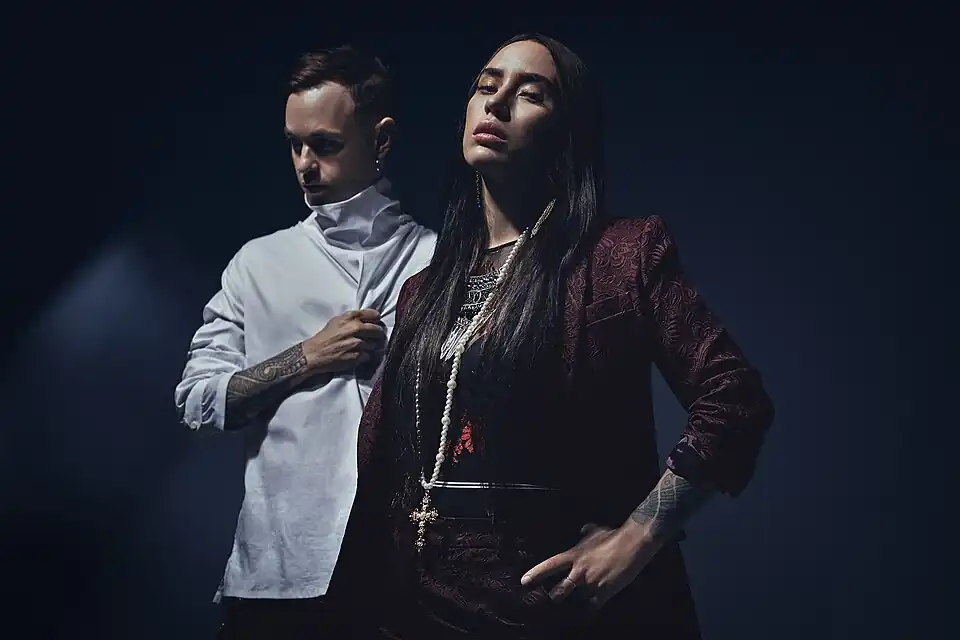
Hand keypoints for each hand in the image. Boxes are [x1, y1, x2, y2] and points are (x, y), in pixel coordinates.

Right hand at [303, 309, 385, 373]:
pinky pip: (369, 356)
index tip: (374, 325)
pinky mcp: (357, 356)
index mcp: (351, 317)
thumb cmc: (325, 337)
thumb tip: (369, 320)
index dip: (376, 321)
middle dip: (377, 335)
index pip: (375, 315)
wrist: (314, 354)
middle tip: (372, 338)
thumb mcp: (337, 321)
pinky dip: (364, 357)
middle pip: (378, 330)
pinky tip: (355, 355)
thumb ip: (353, 319)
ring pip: (375, 345)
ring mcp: (357, 343)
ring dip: (370, 347)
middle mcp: (355, 328)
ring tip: (359, 348)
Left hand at [521, 521, 662, 610]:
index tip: (524, 582)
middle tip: (553, 600)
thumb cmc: (614, 536)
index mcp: (574, 556)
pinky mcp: (604, 593)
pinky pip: (592, 607)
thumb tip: (582, 529)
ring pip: (576, 601)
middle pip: (559, 591)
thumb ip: (586, 532)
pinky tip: (589, 611)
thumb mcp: (596, 532)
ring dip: (577, 603)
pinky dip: (590, 609)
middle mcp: (579, 571)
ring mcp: (591, 583)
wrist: (632, 544)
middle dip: (555, 597)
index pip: (550, 565)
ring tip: (574, 607)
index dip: (536, 574)